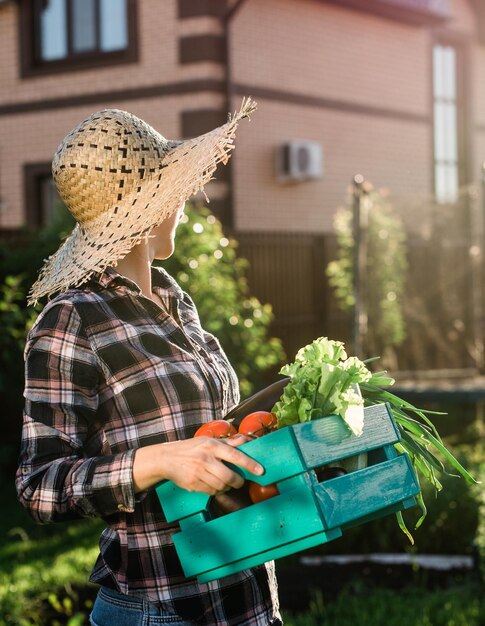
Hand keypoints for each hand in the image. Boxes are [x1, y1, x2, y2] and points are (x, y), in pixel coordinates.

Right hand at [133, 434, 262, 494]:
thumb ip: (228, 443)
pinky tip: (213, 484)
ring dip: (227, 487)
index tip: (260, 470)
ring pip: (221, 486)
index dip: (249, 463)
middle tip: (240, 481)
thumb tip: (247, 441)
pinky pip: (211, 492)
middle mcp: (205, 459)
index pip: (235, 455)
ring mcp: (199, 473)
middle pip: (229, 477)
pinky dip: (216, 490)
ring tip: (225, 482)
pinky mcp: (193, 484)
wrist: (167, 458)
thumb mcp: (208, 441)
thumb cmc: (192, 448)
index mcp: (211, 446)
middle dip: (238, 482)